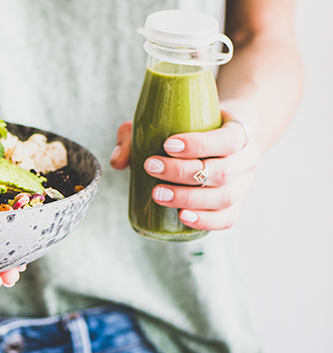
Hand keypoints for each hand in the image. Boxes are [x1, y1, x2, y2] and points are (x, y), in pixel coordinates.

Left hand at [110, 111, 260, 230]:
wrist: (221, 132)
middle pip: (223, 172)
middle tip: (151, 167)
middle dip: (183, 173)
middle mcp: (248, 158)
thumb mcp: (168, 118)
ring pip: (224, 198)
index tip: (167, 145)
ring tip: (157, 194)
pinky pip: (227, 219)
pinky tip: (182, 217)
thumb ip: (136, 134)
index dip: (200, 145)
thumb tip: (118, 160)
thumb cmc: (191, 124)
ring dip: (188, 198)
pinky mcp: (235, 205)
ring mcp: (244, 184)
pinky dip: (205, 220)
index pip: (230, 139)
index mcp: (241, 129)